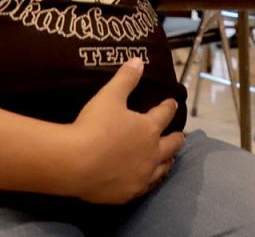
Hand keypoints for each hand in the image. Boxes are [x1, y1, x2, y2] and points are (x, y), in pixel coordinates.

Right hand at [67, 59, 184, 203]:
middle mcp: (151, 154)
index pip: (164, 115)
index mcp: (148, 129)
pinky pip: (146, 188)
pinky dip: (151, 181)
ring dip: (168, 161)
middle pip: (171, 145)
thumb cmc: (93, 126)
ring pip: (163, 169)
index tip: (172, 103)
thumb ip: (125, 79)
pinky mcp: (129, 193)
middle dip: (177, 138)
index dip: (169, 107)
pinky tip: (148, 180)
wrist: (75, 163)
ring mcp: (141, 176)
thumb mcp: (109, 96)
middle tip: (180, 135)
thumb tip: (137, 61)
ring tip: (170, 159)